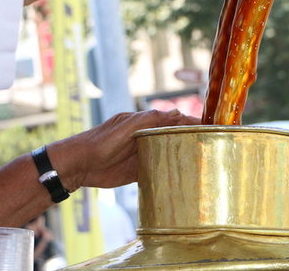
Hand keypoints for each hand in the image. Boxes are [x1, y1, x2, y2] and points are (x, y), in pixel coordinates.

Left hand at [49, 109, 199, 191]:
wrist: (77, 166)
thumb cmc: (98, 142)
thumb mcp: (125, 127)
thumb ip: (149, 120)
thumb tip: (176, 112)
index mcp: (142, 122)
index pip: (171, 119)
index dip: (189, 121)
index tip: (208, 125)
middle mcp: (145, 137)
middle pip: (172, 136)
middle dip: (189, 139)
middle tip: (211, 145)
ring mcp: (142, 154)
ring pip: (167, 153)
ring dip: (181, 156)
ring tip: (203, 161)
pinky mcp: (137, 171)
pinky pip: (158, 170)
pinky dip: (169, 172)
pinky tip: (183, 177)